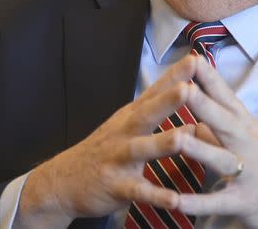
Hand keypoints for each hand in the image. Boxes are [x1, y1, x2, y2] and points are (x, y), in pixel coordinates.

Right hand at [14, 55, 205, 227]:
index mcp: (131, 116)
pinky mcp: (116, 186)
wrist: (62, 181)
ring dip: (162, 143)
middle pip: (147, 113)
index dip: (174, 75)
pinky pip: (138, 191)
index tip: (195, 59)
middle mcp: (125, 132)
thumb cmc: (105, 150)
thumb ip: (157, 111)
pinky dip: (156, 195)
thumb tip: (192, 98)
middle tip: (189, 88)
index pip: (155, 91)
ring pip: (141, 149)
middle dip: (168, 100)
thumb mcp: (127, 125)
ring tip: (183, 138)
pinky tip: (175, 199)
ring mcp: (119, 158)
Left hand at [177, 56, 257, 228]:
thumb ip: (216, 129)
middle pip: (225, 121)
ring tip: (178, 138)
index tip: (193, 58)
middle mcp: (248, 146)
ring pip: (222, 159)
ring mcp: (247, 173)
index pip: (227, 98)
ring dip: (200, 149)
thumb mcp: (246, 141)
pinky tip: (176, 202)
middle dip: (204, 104)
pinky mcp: (243, 202)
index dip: (211, 79)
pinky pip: (217, 203)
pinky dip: (197, 203)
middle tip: (184, 87)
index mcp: (246, 128)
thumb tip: (190, 113)